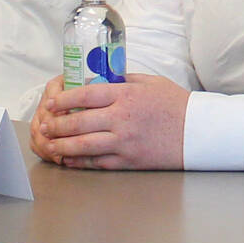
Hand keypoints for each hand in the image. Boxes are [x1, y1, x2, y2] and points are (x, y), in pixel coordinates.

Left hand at [30, 73, 187, 169]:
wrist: (198, 132)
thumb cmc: (176, 105)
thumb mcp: (150, 82)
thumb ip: (122, 81)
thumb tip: (97, 80)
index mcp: (125, 95)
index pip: (85, 95)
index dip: (63, 99)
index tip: (51, 102)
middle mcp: (121, 118)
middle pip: (78, 122)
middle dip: (56, 124)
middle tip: (44, 125)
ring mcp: (124, 142)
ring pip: (83, 145)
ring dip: (62, 145)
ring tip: (49, 144)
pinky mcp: (130, 161)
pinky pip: (98, 162)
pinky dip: (80, 161)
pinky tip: (69, 159)